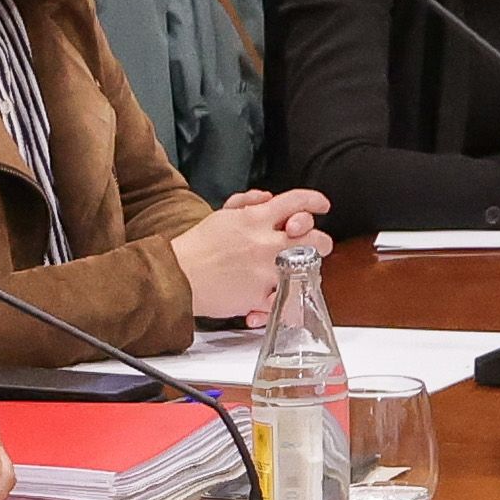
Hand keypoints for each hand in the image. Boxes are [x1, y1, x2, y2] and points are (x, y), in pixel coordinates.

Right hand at [169, 190, 332, 318]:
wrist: (177, 276)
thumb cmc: (196, 247)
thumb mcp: (222, 215)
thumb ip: (247, 203)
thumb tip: (267, 198)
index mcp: (256, 218)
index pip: (297, 202)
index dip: (315, 201)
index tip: (322, 206)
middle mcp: (266, 243)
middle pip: (314, 237)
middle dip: (320, 240)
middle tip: (316, 244)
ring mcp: (266, 271)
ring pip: (308, 268)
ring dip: (308, 269)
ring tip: (299, 271)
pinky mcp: (260, 297)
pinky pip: (286, 300)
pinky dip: (284, 301)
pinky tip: (277, 298)